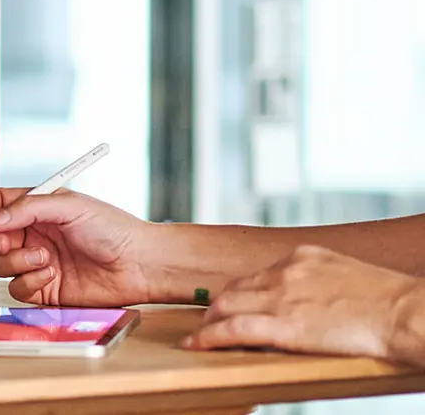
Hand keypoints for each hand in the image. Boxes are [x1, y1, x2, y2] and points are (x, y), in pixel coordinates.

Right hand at [0, 187, 162, 305]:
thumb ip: (27, 208)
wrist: (140, 265)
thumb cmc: (113, 229)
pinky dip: (28, 281)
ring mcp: (36, 264)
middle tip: (11, 240)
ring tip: (44, 258)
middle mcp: (33, 236)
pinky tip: (50, 275)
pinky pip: (17, 289)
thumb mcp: (69, 205)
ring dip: (16, 261)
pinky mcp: (43, 290)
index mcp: (37, 210)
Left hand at [185, 245, 424, 363]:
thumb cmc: (388, 300)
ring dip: (209, 322)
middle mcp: (285, 272)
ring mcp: (281, 297)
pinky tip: (197, 344)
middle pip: (236, 288)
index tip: (234, 301)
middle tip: (209, 319)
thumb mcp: (347, 275)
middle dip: (219, 305)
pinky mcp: (282, 325)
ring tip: (200, 335)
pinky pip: (233, 330)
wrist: (404, 313)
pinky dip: (209, 337)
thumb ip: (320, 281)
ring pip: (227, 307)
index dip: (242, 291)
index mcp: (303, 256)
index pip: (258, 274)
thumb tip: (312, 296)